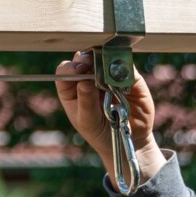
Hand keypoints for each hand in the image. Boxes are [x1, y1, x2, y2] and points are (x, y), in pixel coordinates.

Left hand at [55, 51, 165, 186]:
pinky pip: (126, 64)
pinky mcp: (128, 76)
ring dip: (105, 59)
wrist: (129, 139)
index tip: (79, 70)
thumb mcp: (89, 122)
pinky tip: (122, 78)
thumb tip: (84, 82)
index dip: (70, 68)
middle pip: (83, 59)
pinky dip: (123, 67)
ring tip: (107, 70)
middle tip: (91, 64)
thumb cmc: (101, 132)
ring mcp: (108, 75)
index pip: (65, 72)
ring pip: (104, 57)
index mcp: (72, 89)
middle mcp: (88, 78)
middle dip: (87, 59)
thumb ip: (86, 102)